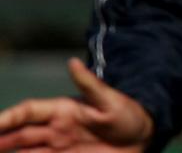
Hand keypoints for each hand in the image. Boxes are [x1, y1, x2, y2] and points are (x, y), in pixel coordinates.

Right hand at [0, 58, 152, 151]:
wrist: (142, 137)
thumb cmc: (126, 115)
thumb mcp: (110, 100)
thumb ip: (89, 84)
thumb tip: (72, 62)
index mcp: (61, 111)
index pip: (26, 112)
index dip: (6, 118)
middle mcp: (54, 130)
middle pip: (18, 136)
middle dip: (1, 140)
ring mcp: (58, 148)